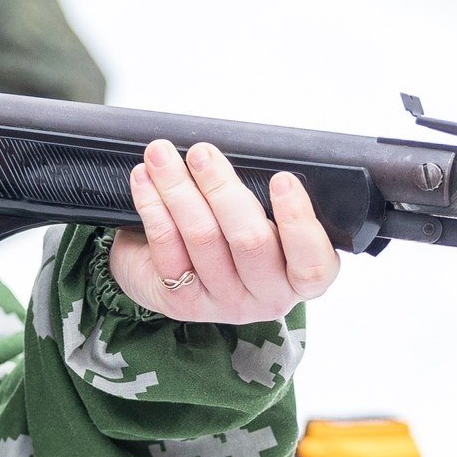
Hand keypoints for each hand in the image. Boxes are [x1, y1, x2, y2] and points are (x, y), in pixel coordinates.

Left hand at [112, 140, 341, 322]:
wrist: (171, 274)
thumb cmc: (228, 236)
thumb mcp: (259, 219)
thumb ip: (263, 198)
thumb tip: (247, 153)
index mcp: (298, 277)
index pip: (312, 262)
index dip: (299, 221)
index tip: (282, 179)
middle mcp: (267, 296)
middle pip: (251, 241)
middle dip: (222, 188)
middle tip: (201, 153)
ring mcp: (224, 303)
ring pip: (203, 238)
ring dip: (178, 188)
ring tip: (161, 155)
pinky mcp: (183, 303)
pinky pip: (167, 246)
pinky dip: (153, 206)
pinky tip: (144, 180)